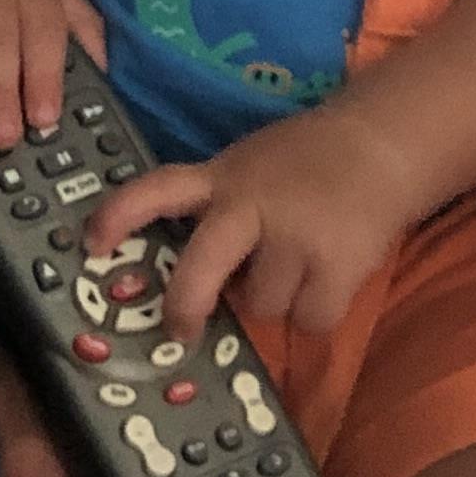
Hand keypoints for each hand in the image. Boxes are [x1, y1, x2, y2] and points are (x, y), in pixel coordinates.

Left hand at [88, 100, 423, 344]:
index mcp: (224, 177)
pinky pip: (307, 319)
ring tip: (300, 264)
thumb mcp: (252, 168)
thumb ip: (220, 209)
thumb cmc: (310, 164)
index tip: (91, 244)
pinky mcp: (336, 264)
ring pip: (260, 305)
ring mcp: (294, 235)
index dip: (119, 216)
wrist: (384, 144)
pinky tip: (330, 276)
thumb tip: (193, 284)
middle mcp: (252, 204)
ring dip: (275, 298)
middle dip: (185, 308)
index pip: (158, 190)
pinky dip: (316, 310)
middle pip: (200, 270)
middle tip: (180, 332)